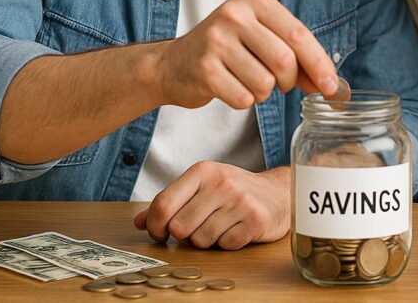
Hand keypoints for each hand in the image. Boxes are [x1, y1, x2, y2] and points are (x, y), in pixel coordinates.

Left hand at [133, 163, 289, 249]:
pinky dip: (226, 243)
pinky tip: (235, 230)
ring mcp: (240, 202)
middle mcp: (221, 183)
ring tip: (219, 226)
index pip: (163, 204)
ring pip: (200, 240)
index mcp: (203, 171)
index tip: (160, 233)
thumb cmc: (234, 191)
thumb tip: (139, 222)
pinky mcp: (255, 221)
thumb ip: (170, 202)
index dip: (155, 226)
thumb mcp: (201, 187)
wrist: (278, 193)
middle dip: (183, 235)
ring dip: (206, 240)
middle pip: (179, 227)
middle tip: (196, 228)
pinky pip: (224, 246)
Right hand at [157, 0, 339, 109]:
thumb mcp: (262, 39)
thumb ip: (298, 58)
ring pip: (265, 83)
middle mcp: (234, 13)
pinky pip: (243, 98)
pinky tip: (231, 87)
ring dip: (264, 93)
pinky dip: (244, 101)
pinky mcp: (203, 68)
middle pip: (285, 60)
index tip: (333, 89)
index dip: (320, 65)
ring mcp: (216, 39)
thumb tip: (335, 88)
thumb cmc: (228, 50)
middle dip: (289, 81)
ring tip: (249, 81)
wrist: (173, 64)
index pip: (298, 34)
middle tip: (280, 83)